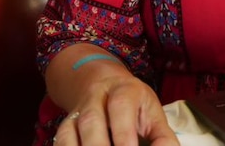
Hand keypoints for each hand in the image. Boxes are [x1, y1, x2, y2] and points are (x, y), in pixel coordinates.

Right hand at [54, 74, 178, 145]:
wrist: (105, 85)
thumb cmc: (135, 105)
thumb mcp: (153, 114)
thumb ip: (162, 137)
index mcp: (125, 90)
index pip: (121, 108)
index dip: (123, 134)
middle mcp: (96, 97)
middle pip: (92, 121)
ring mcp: (78, 112)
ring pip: (70, 132)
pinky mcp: (65, 126)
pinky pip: (61, 141)